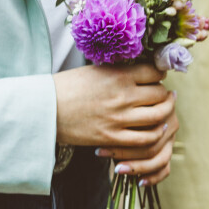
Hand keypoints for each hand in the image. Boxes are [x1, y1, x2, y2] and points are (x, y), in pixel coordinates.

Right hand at [54, 64, 172, 149]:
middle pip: (160, 94)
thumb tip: (146, 70)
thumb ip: (121, 71)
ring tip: (165, 109)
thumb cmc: (68, 87)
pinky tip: (157, 128)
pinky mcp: (112, 137)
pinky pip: (145, 138)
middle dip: (164, 94)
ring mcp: (119, 118)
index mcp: (118, 76)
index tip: (158, 77)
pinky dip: (155, 134)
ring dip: (165, 112)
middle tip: (164, 94)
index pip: (155, 73)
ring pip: (158, 116)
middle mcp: (123, 96)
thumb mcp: (96, 70)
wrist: (43, 110)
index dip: (160, 74)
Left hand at [97, 102, 178, 186]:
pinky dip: (154, 177)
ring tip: (118, 170)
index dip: (123, 139)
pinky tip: (139, 182)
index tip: (99, 144)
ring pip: (160, 159)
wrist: (132, 101)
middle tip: (102, 155)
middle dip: (125, 152)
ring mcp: (170, 139)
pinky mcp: (167, 151)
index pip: (146, 128)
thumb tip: (106, 111)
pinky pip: (165, 168)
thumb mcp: (121, 98)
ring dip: (139, 167)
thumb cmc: (120, 99)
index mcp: (162, 109)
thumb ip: (121, 107)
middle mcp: (169, 124)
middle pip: (152, 144)